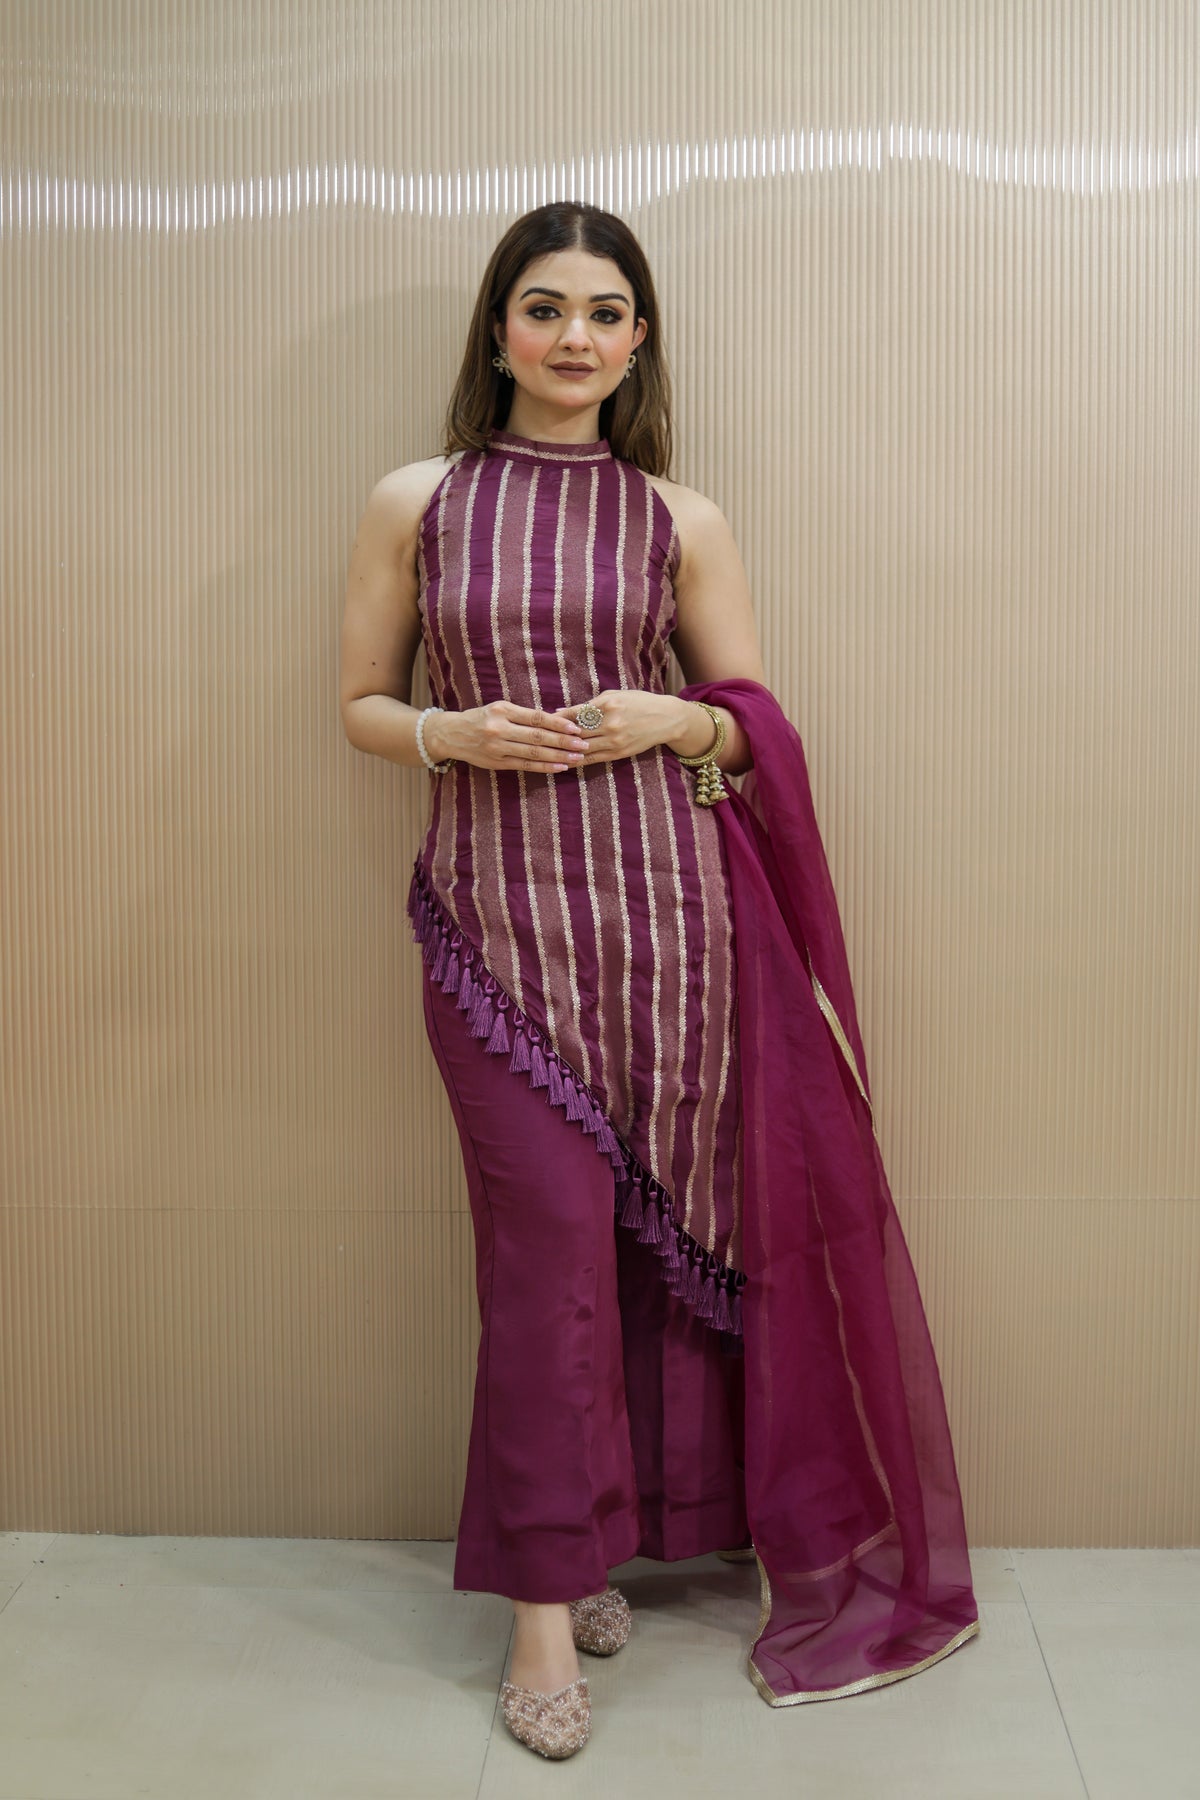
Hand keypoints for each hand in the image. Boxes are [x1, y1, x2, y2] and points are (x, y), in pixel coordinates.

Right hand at [427, 700, 587, 773]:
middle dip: (563, 741)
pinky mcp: (497, 763)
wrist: (451, 734)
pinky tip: (559, 767)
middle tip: (583, 744)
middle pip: (538, 736)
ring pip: (533, 753)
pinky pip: (525, 765)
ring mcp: (497, 748)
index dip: (558, 723)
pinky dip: (544, 767)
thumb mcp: (499, 708)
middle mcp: (499, 728)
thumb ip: (523, 715)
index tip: (576, 727)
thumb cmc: (481, 718)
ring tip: (577, 757)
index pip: (536, 717)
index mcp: (502, 710)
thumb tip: (555, 720)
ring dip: (558, 756)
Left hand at [547, 690, 686, 766]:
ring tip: (547, 752)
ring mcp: (615, 740)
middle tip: (539, 739)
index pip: (575, 713)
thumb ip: (588, 705)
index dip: (557, 719)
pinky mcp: (619, 753)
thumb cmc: (638, 702)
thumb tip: (561, 712)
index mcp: (607, 704)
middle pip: (576, 732)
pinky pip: (593, 758)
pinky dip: (577, 760)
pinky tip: (564, 760)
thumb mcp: (614, 695)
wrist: (666, 719)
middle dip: (557, 736)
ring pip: (582, 748)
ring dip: (564, 751)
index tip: (543, 721)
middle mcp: (610, 723)